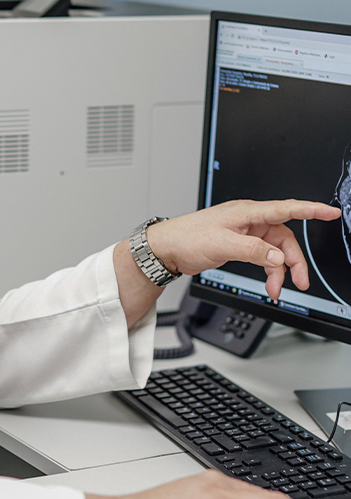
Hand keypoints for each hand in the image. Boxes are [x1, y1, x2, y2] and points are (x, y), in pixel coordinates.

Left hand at [147, 199, 340, 300]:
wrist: (166, 249)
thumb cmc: (187, 238)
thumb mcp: (222, 244)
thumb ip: (252, 250)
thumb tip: (277, 257)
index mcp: (246, 212)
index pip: (286, 208)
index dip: (311, 209)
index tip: (331, 212)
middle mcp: (248, 220)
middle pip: (284, 238)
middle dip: (294, 260)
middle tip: (299, 281)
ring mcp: (244, 233)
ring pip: (275, 251)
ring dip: (279, 270)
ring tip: (276, 289)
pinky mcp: (239, 245)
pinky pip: (263, 257)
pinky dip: (268, 271)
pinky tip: (268, 284)